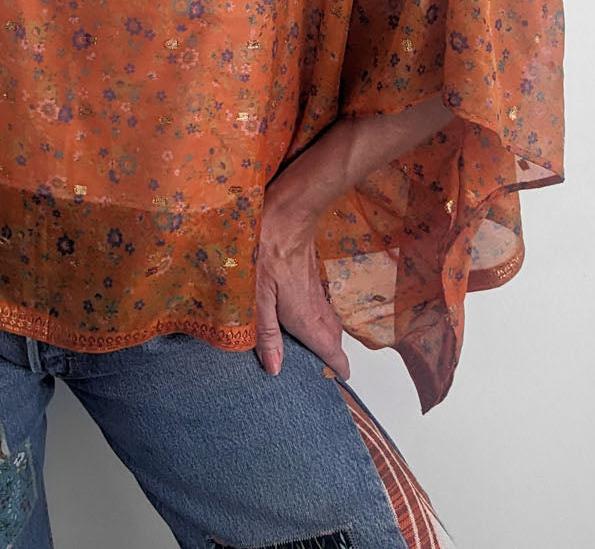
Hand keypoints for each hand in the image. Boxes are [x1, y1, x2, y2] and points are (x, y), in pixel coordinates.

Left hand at [254, 184, 349, 381]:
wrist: (286, 213)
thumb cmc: (267, 251)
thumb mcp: (257, 296)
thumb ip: (266, 333)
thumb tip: (275, 369)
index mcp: (307, 319)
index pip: (333, 352)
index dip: (337, 370)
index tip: (337, 382)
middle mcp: (317, 308)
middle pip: (333, 341)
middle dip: (329, 358)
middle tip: (317, 372)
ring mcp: (316, 292)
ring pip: (328, 324)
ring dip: (323, 339)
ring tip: (309, 352)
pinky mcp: (310, 278)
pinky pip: (320, 308)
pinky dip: (316, 321)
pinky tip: (298, 318)